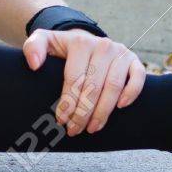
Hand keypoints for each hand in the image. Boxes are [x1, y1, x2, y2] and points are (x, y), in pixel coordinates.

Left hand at [22, 28, 145, 135]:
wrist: (85, 41)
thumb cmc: (62, 48)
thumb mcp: (44, 41)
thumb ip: (33, 47)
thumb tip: (34, 65)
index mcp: (80, 43)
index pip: (75, 78)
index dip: (68, 102)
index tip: (61, 120)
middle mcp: (103, 45)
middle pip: (94, 86)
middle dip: (83, 113)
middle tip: (75, 130)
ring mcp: (120, 52)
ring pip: (114, 87)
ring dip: (103, 111)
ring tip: (92, 128)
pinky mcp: (134, 60)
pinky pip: (138, 78)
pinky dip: (131, 93)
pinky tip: (120, 108)